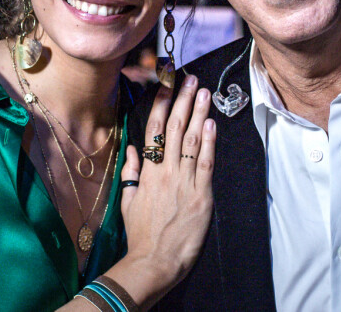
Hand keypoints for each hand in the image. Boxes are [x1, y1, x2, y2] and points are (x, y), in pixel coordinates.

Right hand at [108, 75, 214, 308]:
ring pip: (192, 141)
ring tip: (204, 92)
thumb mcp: (128, 201)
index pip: (155, 130)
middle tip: (191, 79)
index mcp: (147, 171)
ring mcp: (184, 182)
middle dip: (184, 101)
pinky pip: (206, 164)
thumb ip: (131, 173)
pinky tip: (212, 124)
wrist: (155, 261)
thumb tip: (134, 149)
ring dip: (199, 114)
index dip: (162, 104)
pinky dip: (210, 143)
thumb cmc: (141, 232)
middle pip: (176, 128)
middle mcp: (166, 171)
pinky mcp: (201, 195)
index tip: (167, 84)